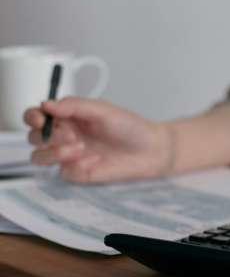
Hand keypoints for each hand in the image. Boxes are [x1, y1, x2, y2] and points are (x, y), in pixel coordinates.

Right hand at [24, 97, 173, 182]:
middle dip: (48, 136)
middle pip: (33, 138)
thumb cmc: (129, 127)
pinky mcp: (79, 172)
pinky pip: (64, 172)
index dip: (32, 117)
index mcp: (66, 117)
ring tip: (81, 147)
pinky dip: (77, 166)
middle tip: (72, 135)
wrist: (151, 150)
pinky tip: (96, 160)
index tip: (41, 119)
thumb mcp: (102, 110)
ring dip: (55, 152)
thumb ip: (73, 106)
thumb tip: (46, 103)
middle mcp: (64, 136)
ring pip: (40, 157)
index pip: (35, 116)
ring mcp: (70, 156)